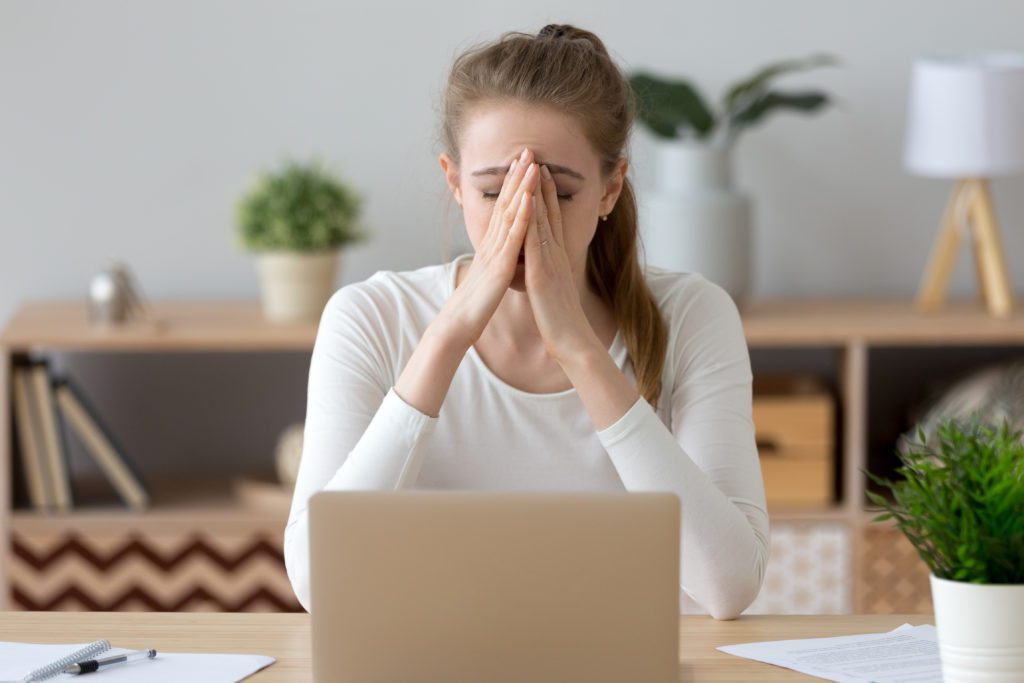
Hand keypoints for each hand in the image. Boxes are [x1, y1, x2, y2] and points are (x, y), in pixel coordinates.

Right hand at [439, 148, 539, 348]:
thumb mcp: (487, 278)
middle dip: (517, 177)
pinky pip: (512, 239)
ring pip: (509, 215)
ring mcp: (495, 254)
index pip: (504, 210)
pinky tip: (529, 200)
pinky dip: (521, 218)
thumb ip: (494, 262)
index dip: (513, 186)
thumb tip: (499, 255)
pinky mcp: (499, 268)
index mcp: (492, 247)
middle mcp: (492, 244)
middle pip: (505, 203)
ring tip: (532, 165)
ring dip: (521, 189)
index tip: (523, 164)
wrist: (457, 326)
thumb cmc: (472, 306)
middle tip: (528, 151)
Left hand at [523, 163, 600, 363]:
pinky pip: (536, 242)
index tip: (539, 172)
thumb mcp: (554, 292)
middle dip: (541, 183)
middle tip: (535, 156)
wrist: (572, 343)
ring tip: (532, 167)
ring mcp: (551, 262)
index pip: (551, 220)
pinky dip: (532, 220)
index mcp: (556, 258)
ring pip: (543, 221)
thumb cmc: (560, 322)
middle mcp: (556, 254)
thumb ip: (549, 276)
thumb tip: (543, 268)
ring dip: (537, 193)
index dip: (545, 195)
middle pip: (549, 212)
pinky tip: (526, 202)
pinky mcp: (543, 274)